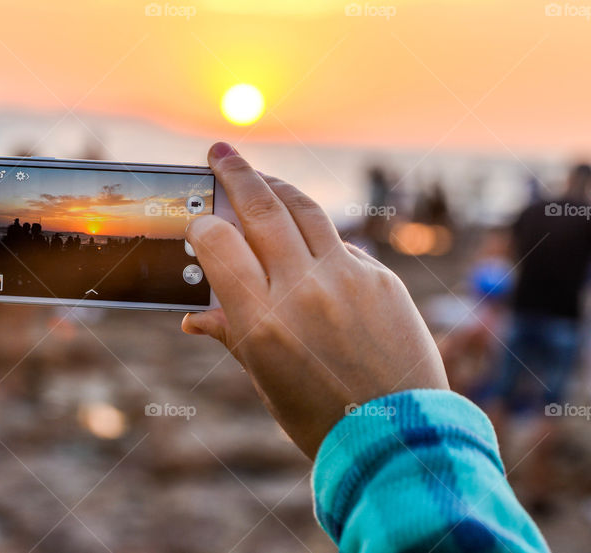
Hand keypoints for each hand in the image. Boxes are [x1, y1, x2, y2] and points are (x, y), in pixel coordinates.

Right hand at [183, 142, 447, 458]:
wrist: (398, 438)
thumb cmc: (320, 417)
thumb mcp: (265, 380)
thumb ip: (231, 335)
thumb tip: (192, 318)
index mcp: (262, 321)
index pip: (218, 243)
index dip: (204, 225)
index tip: (200, 222)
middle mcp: (302, 290)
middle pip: (261, 207)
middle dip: (235, 172)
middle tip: (220, 153)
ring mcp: (346, 279)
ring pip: (304, 209)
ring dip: (278, 185)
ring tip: (261, 176)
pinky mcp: (380, 278)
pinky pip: (341, 244)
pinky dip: (319, 238)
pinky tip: (310, 245)